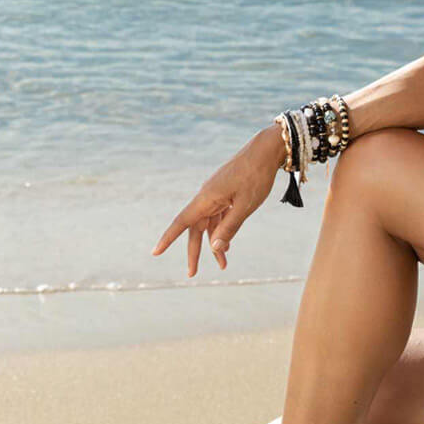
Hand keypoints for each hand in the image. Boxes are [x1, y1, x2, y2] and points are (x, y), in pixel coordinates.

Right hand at [151, 123, 287, 275]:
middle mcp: (207, 196)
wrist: (267, 150)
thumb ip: (230, 227)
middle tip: (192, 274)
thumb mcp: (245, 206)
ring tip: (223, 265)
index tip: (155, 252)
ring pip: (209, 224)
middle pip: (195, 228)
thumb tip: (215, 247)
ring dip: (214, 243)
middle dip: (195, 251)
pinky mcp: (226, 193)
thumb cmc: (256, 176)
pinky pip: (219, 216)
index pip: (182, 222)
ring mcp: (216, 194)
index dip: (168, 238)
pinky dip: (222, 230)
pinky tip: (228, 244)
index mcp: (206, 198)